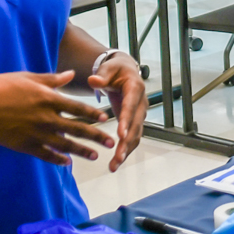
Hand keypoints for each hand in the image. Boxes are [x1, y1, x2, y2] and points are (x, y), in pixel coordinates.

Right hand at [0, 70, 114, 165]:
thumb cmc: (1, 86)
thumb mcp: (28, 77)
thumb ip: (52, 79)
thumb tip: (71, 75)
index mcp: (48, 98)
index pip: (77, 108)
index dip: (93, 114)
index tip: (106, 119)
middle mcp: (46, 117)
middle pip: (76, 129)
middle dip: (95, 136)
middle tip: (110, 142)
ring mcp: (36, 133)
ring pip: (64, 145)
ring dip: (81, 151)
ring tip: (94, 156)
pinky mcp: (24, 145)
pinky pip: (45, 154)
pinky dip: (57, 159)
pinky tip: (67, 162)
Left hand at [88, 52, 145, 170]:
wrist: (125, 72)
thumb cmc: (114, 70)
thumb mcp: (108, 69)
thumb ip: (101, 76)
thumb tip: (93, 80)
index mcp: (135, 88)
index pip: (131, 106)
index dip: (127, 120)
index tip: (121, 134)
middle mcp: (141, 103)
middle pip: (136, 125)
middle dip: (127, 142)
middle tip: (117, 157)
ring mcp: (139, 114)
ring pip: (136, 135)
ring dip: (126, 151)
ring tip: (114, 165)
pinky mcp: (134, 122)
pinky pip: (132, 138)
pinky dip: (125, 151)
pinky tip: (115, 163)